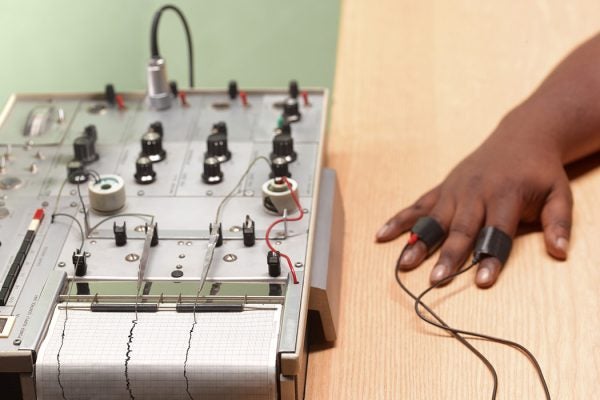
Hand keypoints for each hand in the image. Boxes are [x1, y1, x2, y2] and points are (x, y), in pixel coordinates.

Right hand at [375, 119, 572, 287]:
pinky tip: (382, 234)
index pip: (498, 232)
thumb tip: (561, 252)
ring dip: (418, 242)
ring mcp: (455, 189)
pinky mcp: (443, 188)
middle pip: (460, 228)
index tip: (481, 281)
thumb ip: (558, 223)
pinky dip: (400, 220)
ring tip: (404, 263)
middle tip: (435, 279)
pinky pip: (418, 205)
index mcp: (506, 195)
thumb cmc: (540, 171)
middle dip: (447, 255)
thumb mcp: (560, 194)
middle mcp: (476, 192)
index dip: (490, 257)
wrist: (521, 136)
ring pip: (433, 219)